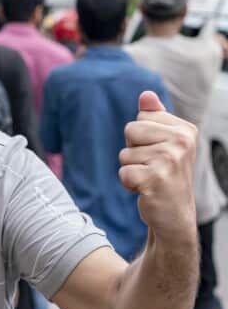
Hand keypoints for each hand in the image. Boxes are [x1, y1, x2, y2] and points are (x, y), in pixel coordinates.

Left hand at [119, 91, 197, 237]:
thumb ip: (155, 117)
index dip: (140, 137)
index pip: (141, 117)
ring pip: (125, 153)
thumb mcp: (163, 143)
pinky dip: (128, 184)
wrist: (174, 214)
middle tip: (152, 168)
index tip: (156, 152)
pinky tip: (146, 190)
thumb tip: (146, 95)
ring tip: (150, 178)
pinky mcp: (156, 178)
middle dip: (133, 151)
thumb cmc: (164, 174)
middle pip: (130, 130)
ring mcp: (170, 159)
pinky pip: (123, 172)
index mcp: (185, 129)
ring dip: (131, 169)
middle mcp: (182, 141)